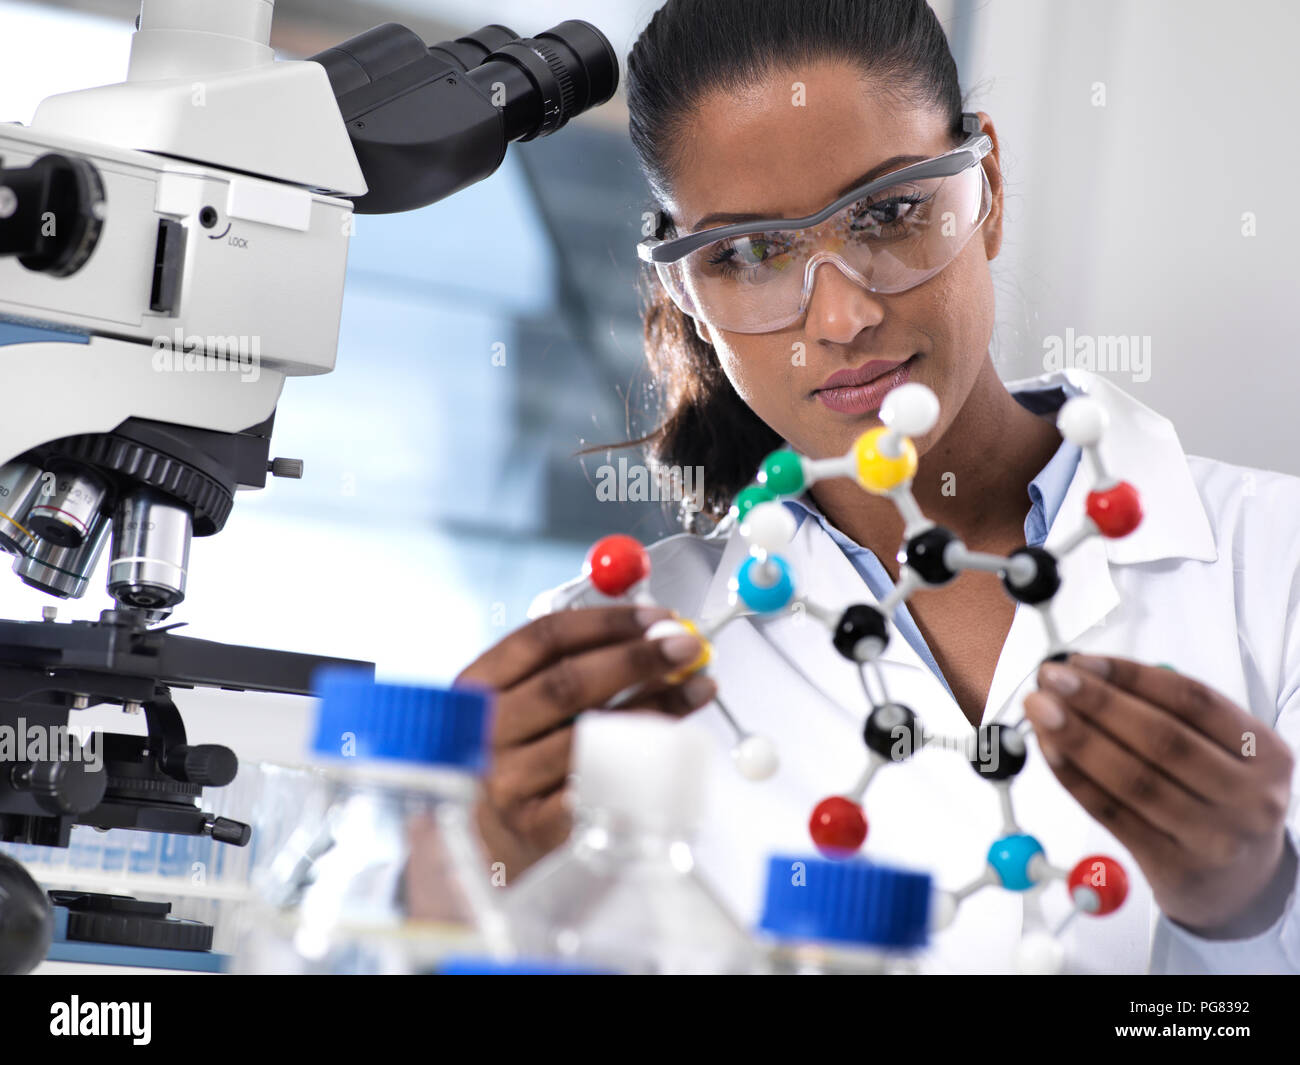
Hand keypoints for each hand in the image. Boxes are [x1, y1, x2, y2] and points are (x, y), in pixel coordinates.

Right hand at [456, 605, 715, 881]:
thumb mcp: (525, 705)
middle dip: (637, 659)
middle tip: (686, 647)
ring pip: (591, 734)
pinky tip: (673, 743)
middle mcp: (487, 731)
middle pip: (567, 682)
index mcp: (479, 687)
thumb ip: (575, 664)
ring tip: (696, 689)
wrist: (492, 841)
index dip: (605, 622)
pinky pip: (601, 783)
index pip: (542, 638)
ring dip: (654, 705)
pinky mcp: (538, 825)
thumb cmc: (522, 758)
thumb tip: (656, 633)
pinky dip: (643, 758)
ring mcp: (509, 781)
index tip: (657, 617)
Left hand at [1024, 653, 1294, 935]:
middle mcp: (1248, 796)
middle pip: (1162, 740)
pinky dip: (1076, 780)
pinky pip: (1113, 815)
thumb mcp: (1222, 751)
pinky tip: (1050, 752)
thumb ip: (1167, 711)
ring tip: (1040, 710)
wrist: (1240, 884)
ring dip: (1078, 739)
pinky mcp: (1175, 867)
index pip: (1193, 700)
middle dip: (1098, 703)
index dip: (1132, 676)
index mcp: (1265, 752)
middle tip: (1051, 679)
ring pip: (1134, 780)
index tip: (1083, 660)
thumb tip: (1087, 672)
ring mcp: (1214, 838)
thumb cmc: (1217, 797)